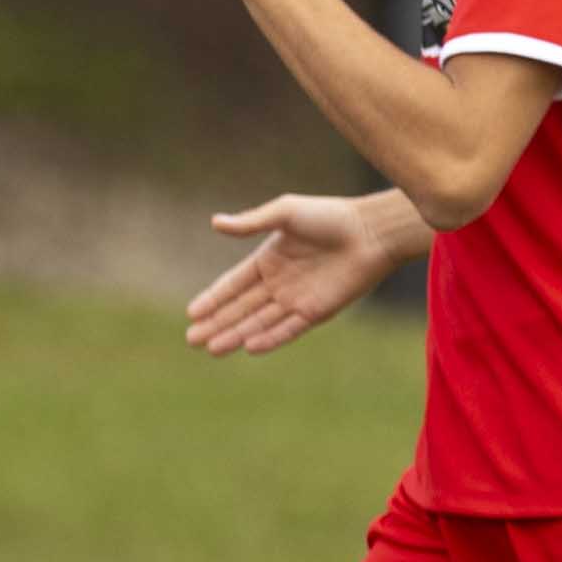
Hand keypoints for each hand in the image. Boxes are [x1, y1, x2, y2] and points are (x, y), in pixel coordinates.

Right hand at [185, 188, 423, 352]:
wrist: (371, 233)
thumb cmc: (328, 216)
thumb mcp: (285, 213)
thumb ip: (250, 223)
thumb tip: (214, 223)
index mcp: (268, 260)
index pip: (233, 284)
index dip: (212, 298)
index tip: (192, 312)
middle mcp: (279, 283)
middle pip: (240, 308)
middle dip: (216, 323)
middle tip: (191, 339)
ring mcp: (296, 300)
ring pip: (259, 323)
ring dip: (235, 335)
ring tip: (211, 348)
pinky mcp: (316, 312)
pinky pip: (288, 329)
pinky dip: (269, 338)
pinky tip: (248, 346)